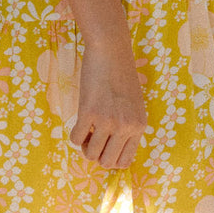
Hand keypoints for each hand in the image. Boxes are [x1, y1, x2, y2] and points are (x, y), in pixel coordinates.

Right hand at [70, 34, 146, 169]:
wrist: (111, 50)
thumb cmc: (121, 74)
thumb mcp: (134, 104)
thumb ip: (128, 124)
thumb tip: (112, 148)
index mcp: (139, 126)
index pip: (125, 161)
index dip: (110, 158)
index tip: (104, 147)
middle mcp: (126, 127)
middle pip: (107, 163)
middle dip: (97, 155)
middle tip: (92, 139)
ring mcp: (107, 121)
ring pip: (90, 155)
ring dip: (85, 146)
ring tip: (86, 129)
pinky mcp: (89, 112)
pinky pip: (76, 139)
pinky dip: (74, 135)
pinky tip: (78, 121)